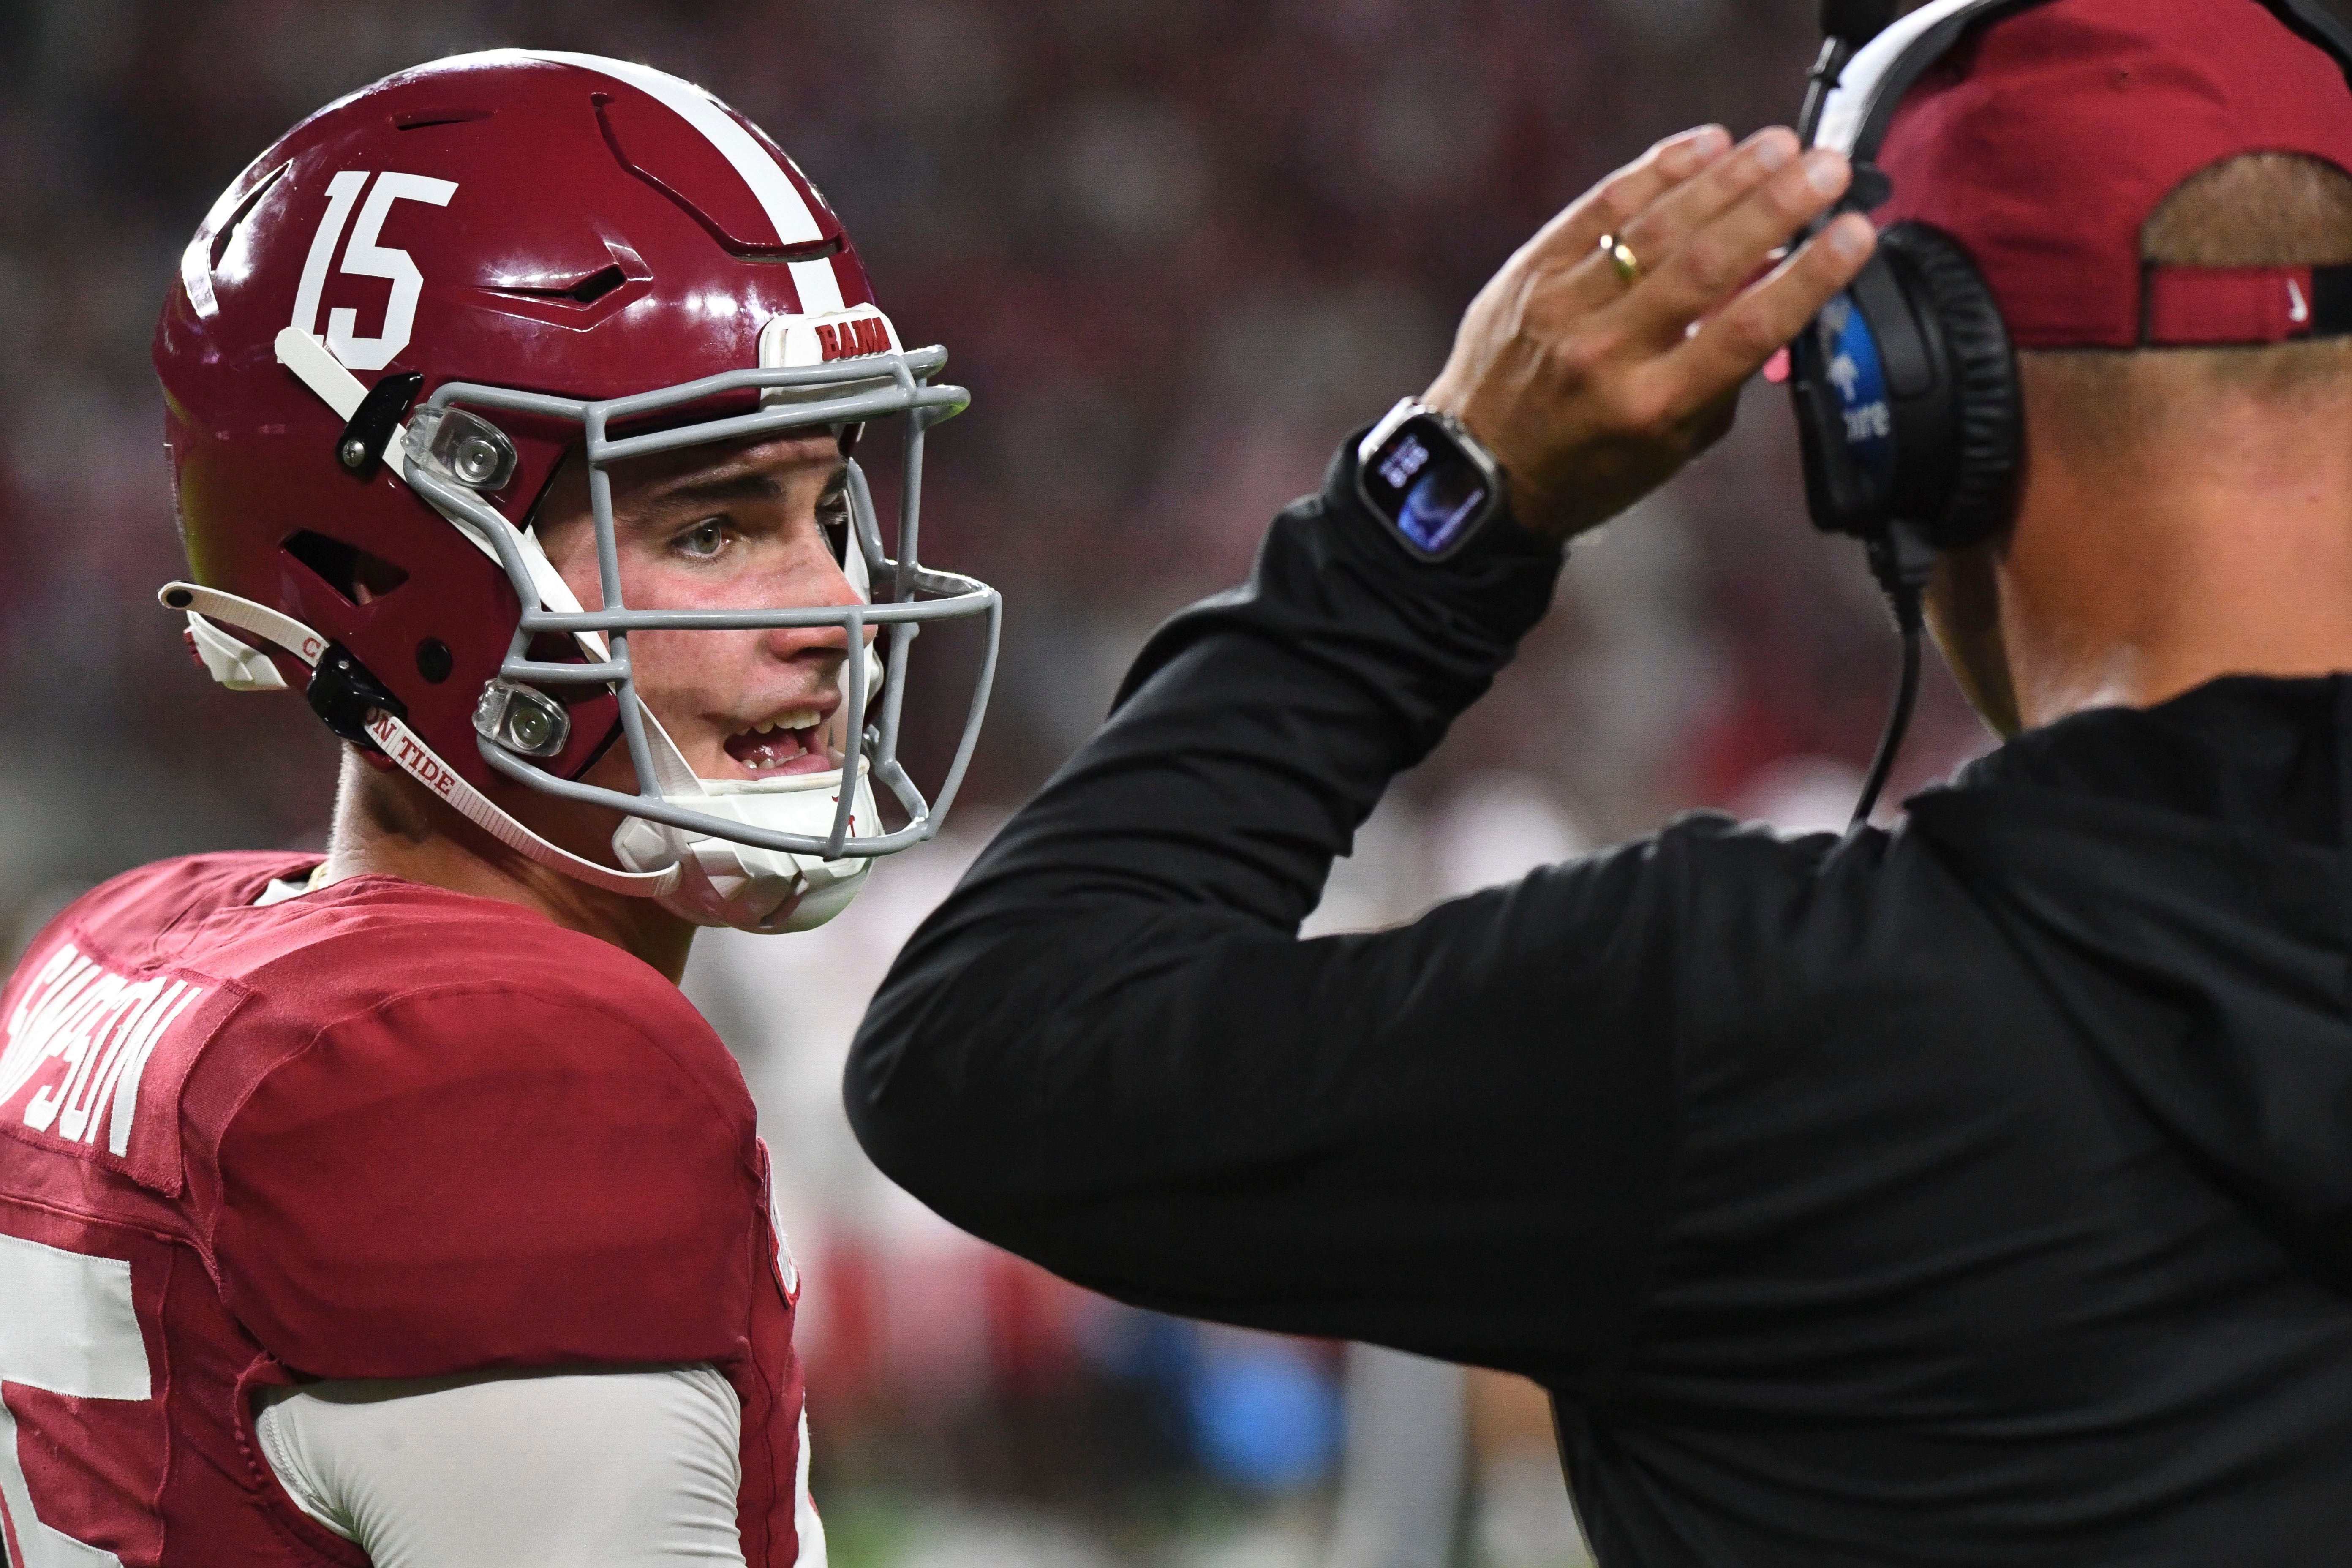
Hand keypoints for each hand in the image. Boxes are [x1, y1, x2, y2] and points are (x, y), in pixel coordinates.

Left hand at [1423, 125, 1876, 541]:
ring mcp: (1562, 308)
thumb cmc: (1589, 464)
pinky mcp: (1529, 274)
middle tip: (1824, 169)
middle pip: (1707, 263)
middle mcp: (1606, 353)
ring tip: (1778, 148)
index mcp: (1651, 406)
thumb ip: (1726, 372)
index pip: (1747, 329)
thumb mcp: (1672, 444)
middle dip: (1775, 207)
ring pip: (1655, 227)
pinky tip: (1704, 147)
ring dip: (1725, 179)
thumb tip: (1779, 288)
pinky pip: (1600, 209)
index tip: (1854, 232)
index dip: (1809, 275)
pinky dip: (1656, 172)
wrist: (1479, 473)